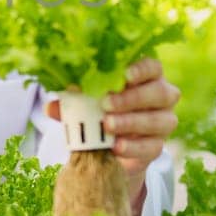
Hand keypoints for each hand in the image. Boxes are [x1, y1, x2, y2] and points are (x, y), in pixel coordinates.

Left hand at [44, 57, 180, 215]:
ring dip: (131, 122)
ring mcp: (163, 121)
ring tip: (108, 125)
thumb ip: (73, 102)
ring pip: (160, 120)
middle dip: (132, 98)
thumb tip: (51, 106)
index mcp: (146, 77)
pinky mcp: (158, 145)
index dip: (142, 69)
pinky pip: (152, 146)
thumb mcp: (84, 103)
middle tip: (106, 103)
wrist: (108, 147)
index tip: (124, 75)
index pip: (153, 67)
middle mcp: (162, 96)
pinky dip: (133, 147)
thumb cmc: (99, 111)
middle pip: (160, 92)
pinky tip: (117, 146)